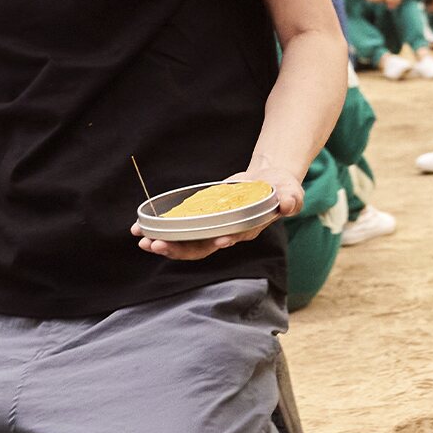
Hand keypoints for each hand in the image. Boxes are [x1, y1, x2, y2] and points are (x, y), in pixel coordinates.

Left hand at [134, 167, 303, 260]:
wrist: (270, 183)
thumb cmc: (282, 191)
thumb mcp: (292, 192)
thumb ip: (291, 199)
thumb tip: (289, 204)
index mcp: (246, 230)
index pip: (231, 238)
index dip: (219, 241)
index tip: (212, 240)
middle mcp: (227, 234)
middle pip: (201, 248)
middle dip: (178, 249)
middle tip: (156, 244)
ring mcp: (212, 228)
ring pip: (186, 243)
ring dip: (164, 243)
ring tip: (142, 240)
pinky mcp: (202, 219)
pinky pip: (180, 229)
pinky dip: (160, 229)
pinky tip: (141, 228)